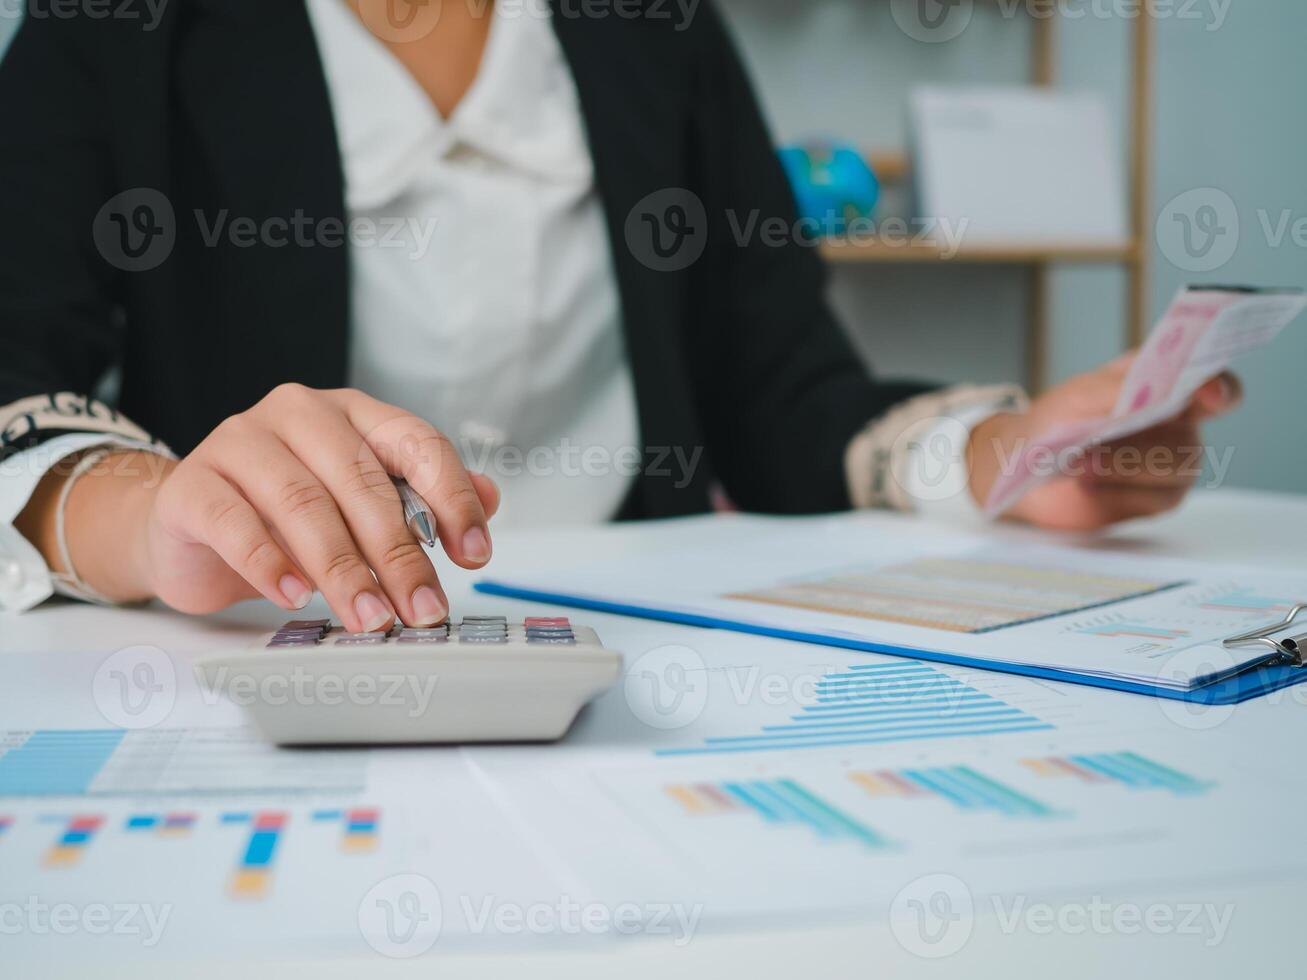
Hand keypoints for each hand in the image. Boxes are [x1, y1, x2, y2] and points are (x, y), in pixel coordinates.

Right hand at [62, 385, 498, 629]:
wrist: (188, 527)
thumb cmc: (284, 516)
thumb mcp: (360, 507)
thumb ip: (423, 500)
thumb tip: (490, 499)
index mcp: (353, 414)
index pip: (416, 443)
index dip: (451, 499)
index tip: (474, 554)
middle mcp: (299, 415)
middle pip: (362, 482)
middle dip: (399, 554)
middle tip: (421, 607)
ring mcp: (240, 442)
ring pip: (304, 503)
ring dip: (343, 569)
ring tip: (368, 616)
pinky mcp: (194, 484)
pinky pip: (236, 522)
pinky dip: (269, 564)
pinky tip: (294, 596)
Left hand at [966, 356, 1241, 529]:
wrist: (1020, 467)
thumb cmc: (1053, 420)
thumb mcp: (1080, 396)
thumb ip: (1121, 389)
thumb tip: (1160, 393)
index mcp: (1164, 384)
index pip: (1215, 385)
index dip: (1220, 390)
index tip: (1208, 398)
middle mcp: (1177, 423)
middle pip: (1189, 440)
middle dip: (1140, 449)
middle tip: (1090, 449)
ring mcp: (1170, 462)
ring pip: (1177, 471)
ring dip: (1125, 470)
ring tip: (1079, 466)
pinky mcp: (1155, 497)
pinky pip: (1157, 501)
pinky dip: (1119, 493)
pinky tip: (1087, 485)